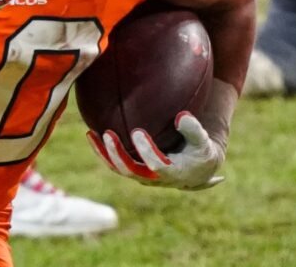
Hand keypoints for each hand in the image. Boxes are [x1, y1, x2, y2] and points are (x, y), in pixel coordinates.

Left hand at [87, 111, 225, 190]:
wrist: (196, 168)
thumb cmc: (200, 151)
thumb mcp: (204, 142)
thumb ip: (194, 130)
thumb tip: (181, 116)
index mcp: (173, 173)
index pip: (156, 165)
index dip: (146, 151)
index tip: (137, 132)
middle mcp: (154, 179)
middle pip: (131, 170)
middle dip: (117, 154)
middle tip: (108, 134)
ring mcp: (141, 176)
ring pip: (118, 169)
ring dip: (104, 153)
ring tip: (93, 134)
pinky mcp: (133, 170)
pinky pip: (114, 164)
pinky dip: (101, 152)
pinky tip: (91, 134)